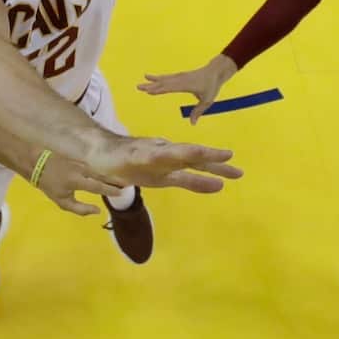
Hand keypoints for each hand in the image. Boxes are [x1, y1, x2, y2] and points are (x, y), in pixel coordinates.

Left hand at [34, 152, 124, 215]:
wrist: (37, 163)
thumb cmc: (49, 185)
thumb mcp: (62, 201)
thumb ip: (80, 209)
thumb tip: (98, 211)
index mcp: (76, 181)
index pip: (98, 186)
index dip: (111, 190)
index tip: (121, 192)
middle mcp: (81, 169)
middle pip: (103, 175)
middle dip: (115, 180)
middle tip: (127, 184)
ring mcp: (80, 161)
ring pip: (99, 169)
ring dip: (110, 174)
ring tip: (120, 179)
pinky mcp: (80, 156)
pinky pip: (94, 164)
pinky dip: (102, 169)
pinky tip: (108, 172)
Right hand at [85, 136, 242, 192]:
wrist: (101, 155)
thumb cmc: (135, 164)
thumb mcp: (168, 178)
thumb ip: (192, 181)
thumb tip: (220, 186)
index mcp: (174, 160)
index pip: (200, 162)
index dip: (218, 166)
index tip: (237, 172)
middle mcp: (165, 153)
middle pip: (190, 156)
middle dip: (209, 159)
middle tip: (230, 160)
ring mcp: (148, 153)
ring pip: (171, 152)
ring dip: (189, 152)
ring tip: (205, 153)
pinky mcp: (132, 157)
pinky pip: (146, 156)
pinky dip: (154, 156)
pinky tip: (161, 157)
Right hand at [138, 54, 236, 123]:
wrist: (215, 71)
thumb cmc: (212, 86)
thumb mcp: (207, 101)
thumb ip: (198, 112)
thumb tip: (192, 124)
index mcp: (186, 85)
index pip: (170, 88)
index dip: (159, 90)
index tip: (148, 91)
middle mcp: (180, 79)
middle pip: (164, 83)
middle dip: (151, 85)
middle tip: (139, 87)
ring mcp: (180, 77)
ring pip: (164, 79)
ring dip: (153, 80)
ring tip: (143, 80)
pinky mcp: (180, 76)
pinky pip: (167, 77)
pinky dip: (159, 78)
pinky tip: (152, 78)